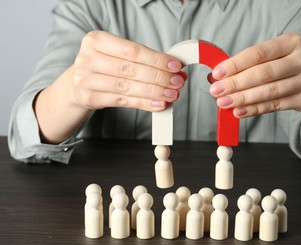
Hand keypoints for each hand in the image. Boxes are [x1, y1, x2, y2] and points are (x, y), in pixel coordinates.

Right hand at [71, 30, 185, 111]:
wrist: (78, 82)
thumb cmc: (105, 65)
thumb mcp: (119, 54)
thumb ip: (145, 60)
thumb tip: (175, 69)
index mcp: (96, 40)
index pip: (132, 50)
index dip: (156, 59)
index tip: (175, 66)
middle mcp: (88, 58)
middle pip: (131, 69)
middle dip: (159, 77)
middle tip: (177, 82)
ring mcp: (86, 79)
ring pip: (127, 87)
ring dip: (154, 92)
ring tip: (171, 94)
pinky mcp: (89, 98)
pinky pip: (122, 101)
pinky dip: (143, 103)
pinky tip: (158, 103)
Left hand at [209, 33, 300, 118]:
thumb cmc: (287, 68)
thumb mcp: (272, 59)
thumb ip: (246, 66)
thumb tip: (214, 77)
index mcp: (292, 42)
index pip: (258, 53)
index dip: (235, 64)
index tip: (217, 74)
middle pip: (263, 73)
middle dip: (236, 83)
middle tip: (216, 91)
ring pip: (269, 91)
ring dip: (243, 99)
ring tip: (224, 103)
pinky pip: (276, 105)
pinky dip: (255, 109)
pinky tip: (239, 111)